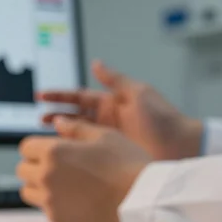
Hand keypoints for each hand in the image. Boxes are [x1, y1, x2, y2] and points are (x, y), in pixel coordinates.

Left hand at [17, 117, 152, 221]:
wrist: (140, 198)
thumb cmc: (127, 164)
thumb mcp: (103, 135)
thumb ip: (75, 127)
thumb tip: (57, 122)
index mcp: (53, 151)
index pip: (26, 147)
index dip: (37, 146)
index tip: (48, 150)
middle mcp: (46, 176)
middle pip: (22, 170)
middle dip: (35, 165)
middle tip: (55, 166)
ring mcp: (50, 200)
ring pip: (28, 191)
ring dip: (38, 185)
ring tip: (61, 183)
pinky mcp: (58, 218)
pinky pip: (43, 208)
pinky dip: (52, 203)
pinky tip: (72, 198)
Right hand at [38, 60, 203, 159]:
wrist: (182, 148)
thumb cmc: (164, 119)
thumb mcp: (138, 93)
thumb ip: (115, 80)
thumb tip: (96, 63)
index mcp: (112, 103)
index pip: (79, 98)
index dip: (59, 96)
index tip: (41, 95)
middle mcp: (107, 121)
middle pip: (74, 116)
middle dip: (55, 116)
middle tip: (40, 119)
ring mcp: (108, 140)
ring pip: (77, 135)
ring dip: (61, 135)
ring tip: (46, 137)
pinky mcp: (112, 157)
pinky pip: (87, 153)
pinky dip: (73, 152)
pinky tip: (62, 154)